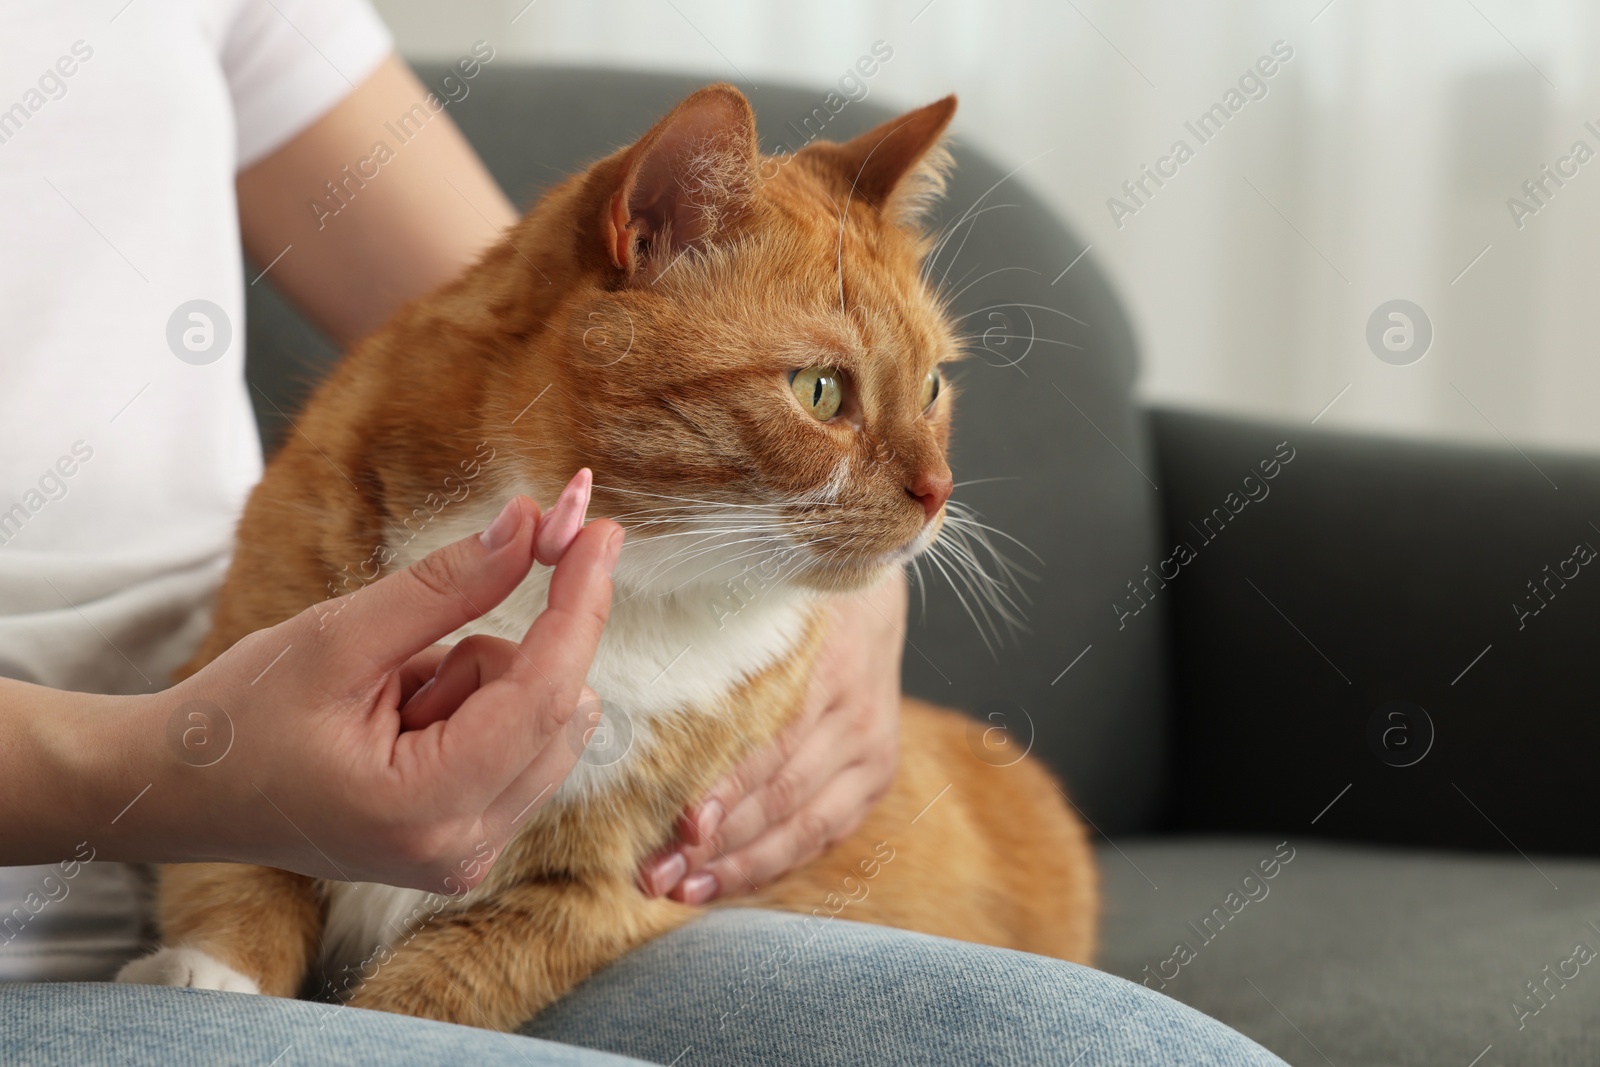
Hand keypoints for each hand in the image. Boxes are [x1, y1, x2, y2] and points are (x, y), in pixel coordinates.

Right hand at [81, 473, 618, 891]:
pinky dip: (478, 711)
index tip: (600, 529)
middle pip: (562, 709)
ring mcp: (468, 853)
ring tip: (388, 699)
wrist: (181, 790)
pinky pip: (523, 747)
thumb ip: (446, 586)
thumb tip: (532, 526)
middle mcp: (463, 848)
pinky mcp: (467, 843)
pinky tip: (403, 721)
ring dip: (484, 684)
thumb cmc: (241, 715)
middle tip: (420, 639)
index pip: (545, 692)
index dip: (580, 602)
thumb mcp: (339, 636)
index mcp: (425, 807)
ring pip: (549, 725)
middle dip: (508, 650)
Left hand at [638, 570, 906, 902]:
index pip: (776, 742)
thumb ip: (713, 627)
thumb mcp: (764, 599)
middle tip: (656, 873)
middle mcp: (859, 716)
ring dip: (740, 867)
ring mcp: (874, 751)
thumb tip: (627, 630)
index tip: (682, 825)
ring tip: (683, 892)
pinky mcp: (877, 777)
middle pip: (785, 795)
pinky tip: (724, 883)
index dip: (729, 788)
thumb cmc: (792, 600)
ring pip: (806, 827)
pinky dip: (772, 863)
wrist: (871, 594)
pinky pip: (823, 836)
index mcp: (830, 666)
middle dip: (718, 843)